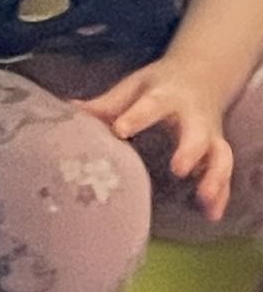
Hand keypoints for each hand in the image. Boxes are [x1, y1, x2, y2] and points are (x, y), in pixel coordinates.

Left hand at [79, 62, 230, 219]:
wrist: (202, 76)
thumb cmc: (160, 85)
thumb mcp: (134, 87)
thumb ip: (107, 104)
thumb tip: (68, 109)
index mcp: (167, 96)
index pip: (152, 105)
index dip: (137, 117)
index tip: (120, 130)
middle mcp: (194, 117)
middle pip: (196, 133)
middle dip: (190, 150)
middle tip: (178, 169)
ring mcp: (210, 135)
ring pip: (220, 155)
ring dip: (214, 178)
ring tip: (204, 199)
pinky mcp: (217, 152)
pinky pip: (224, 174)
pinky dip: (222, 195)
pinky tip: (213, 215)